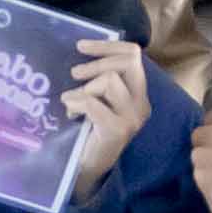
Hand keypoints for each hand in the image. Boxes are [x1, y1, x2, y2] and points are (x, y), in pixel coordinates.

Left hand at [54, 32, 153, 199]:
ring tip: (72, 101)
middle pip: (127, 63)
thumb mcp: (99, 98)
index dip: (108, 45)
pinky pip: (93, 103)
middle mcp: (141, 104)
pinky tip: (70, 112)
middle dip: (97, 63)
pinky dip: (75, 102)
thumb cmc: (89, 130)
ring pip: (110, 80)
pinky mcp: (117, 130)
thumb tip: (81, 48)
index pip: (133, 55)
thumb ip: (100, 77)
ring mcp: (132, 118)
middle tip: (75, 74)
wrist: (89, 167)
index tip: (81, 46)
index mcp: (138, 93)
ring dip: (84, 88)